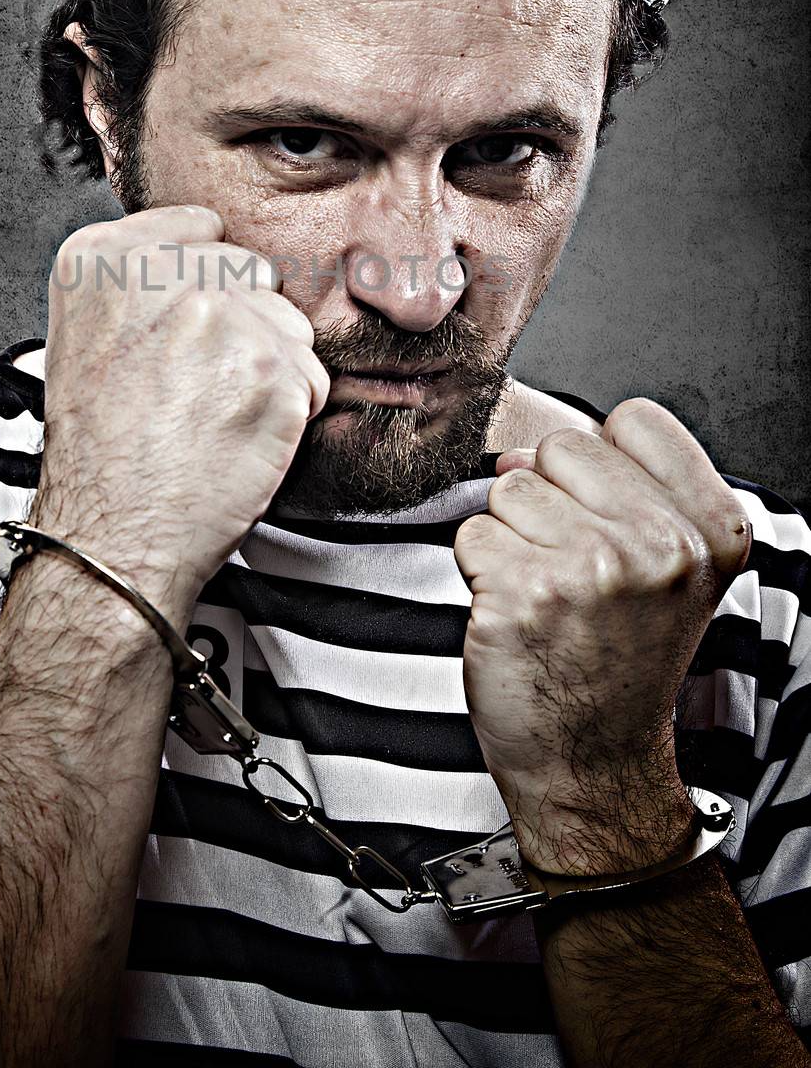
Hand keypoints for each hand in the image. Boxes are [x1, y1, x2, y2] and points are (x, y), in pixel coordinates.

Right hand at [32, 206, 328, 617]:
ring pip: (288, 322)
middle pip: (250, 269)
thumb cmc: (100, 449)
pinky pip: (311, 375)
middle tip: (194, 383)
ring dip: (270, 365)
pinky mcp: (274, 370)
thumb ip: (140, 280)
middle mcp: (164, 274)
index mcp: (104, 258)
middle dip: (241, 320)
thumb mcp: (83, 335)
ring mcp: (223, 319)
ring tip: (214, 414)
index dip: (202, 284)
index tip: (182, 328)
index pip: (201, 229)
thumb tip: (209, 251)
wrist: (114, 534)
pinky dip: (290, 411)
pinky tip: (241, 439)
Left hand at [453, 399, 751, 873]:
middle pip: (561, 446)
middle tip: (572, 573)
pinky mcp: (522, 595)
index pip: (637, 420)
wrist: (593, 762)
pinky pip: (471, 534)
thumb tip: (519, 453)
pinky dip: (478, 571)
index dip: (606, 463)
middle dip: (549, 499)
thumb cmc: (621, 659)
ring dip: (510, 537)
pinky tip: (516, 616)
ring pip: (508, 488)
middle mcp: (659, 546)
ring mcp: (590, 569)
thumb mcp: (670, 570)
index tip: (612, 520)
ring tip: (545, 596)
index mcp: (711, 530)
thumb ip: (622, 487)